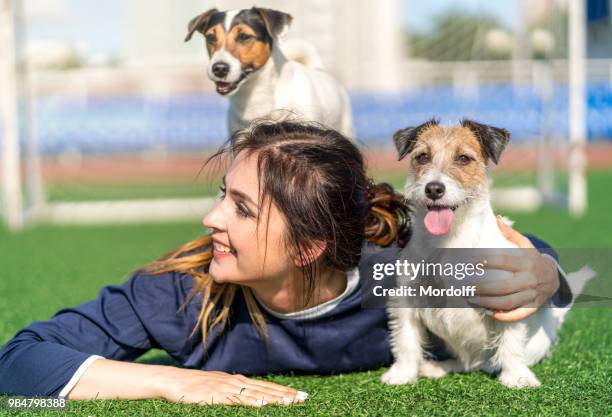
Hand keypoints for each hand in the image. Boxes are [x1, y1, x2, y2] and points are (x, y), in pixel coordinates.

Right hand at [154, 367, 306, 406]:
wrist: (172, 380)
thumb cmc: (194, 388)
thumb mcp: (218, 389)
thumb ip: (235, 392)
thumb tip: (252, 398)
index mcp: (238, 381)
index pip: (266, 386)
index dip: (284, 390)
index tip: (301, 395)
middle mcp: (236, 382)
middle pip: (266, 388)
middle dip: (286, 394)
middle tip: (305, 398)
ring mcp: (226, 387)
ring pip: (255, 393)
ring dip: (274, 398)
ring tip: (291, 402)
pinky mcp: (215, 395)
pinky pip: (236, 399)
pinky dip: (250, 401)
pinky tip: (261, 404)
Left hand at [471, 216, 559, 321]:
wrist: (555, 277)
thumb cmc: (533, 259)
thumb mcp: (526, 245)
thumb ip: (510, 233)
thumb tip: (496, 218)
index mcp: (526, 262)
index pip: (504, 261)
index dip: (487, 261)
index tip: (471, 263)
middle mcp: (530, 278)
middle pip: (504, 286)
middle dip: (483, 288)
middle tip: (466, 287)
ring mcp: (532, 294)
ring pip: (509, 302)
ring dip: (488, 303)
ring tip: (472, 299)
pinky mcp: (533, 306)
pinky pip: (519, 314)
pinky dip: (506, 316)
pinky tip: (491, 313)